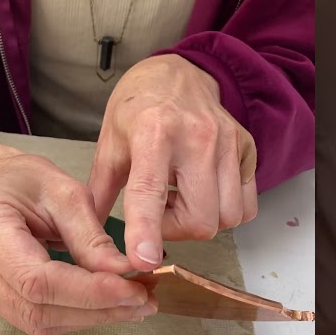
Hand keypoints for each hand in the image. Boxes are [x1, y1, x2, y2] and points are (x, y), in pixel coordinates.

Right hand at [0, 131, 154, 334]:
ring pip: (36, 322)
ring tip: (131, 304)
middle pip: (36, 308)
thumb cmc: (23, 181)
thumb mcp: (64, 192)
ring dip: (90, 318)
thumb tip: (125, 274)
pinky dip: (72, 316)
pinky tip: (102, 305)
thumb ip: (92, 237)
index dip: (87, 292)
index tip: (132, 290)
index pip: (36, 278)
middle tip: (143, 300)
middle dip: (96, 309)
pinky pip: (32, 320)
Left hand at [89, 55, 256, 271]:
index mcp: (153, 132)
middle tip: (160, 211)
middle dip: (177, 230)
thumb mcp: (108, 145)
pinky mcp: (248, 150)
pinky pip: (247, 206)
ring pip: (228, 218)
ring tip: (181, 197)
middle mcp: (197, 137)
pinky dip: (225, 212)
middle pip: (201, 220)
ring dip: (202, 221)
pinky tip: (203, 192)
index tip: (144, 260)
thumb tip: (87, 239)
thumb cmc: (138, 109)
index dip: (147, 231)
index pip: (150, 192)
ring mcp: (229, 143)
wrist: (176, 74)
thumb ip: (99, 194)